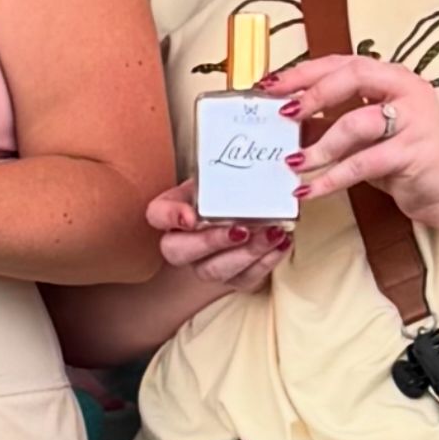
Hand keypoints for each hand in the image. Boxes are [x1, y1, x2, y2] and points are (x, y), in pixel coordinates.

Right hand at [143, 187, 287, 300]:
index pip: (156, 215)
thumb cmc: (231, 191)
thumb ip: (222, 173)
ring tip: (273, 233)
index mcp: (173, 213)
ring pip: (214, 270)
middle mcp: (181, 245)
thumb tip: (245, 160)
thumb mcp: (220, 176)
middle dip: (212, 241)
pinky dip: (266, 261)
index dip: (170, 217)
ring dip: (246, 253)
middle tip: (241, 229)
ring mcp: (205, 266)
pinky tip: (281, 243)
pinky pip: (245, 279)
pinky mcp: (233, 279)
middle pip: (179, 251)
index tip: (190, 217)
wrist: (251, 210)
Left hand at [273, 52, 438, 242]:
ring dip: (320, 145)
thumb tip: (286, 120)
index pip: (344, 63)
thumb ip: (335, 120)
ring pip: (356, 122)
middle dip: (312, 94)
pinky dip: (331, 178)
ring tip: (294, 162)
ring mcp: (414, 119)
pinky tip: (309, 189)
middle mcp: (407, 90)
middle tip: (283, 114)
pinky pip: (363, 163)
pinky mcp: (414, 153)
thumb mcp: (365, 134)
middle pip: (353, 76)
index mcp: (393, 78)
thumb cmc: (404, 158)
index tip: (272, 84)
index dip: (306, 71)